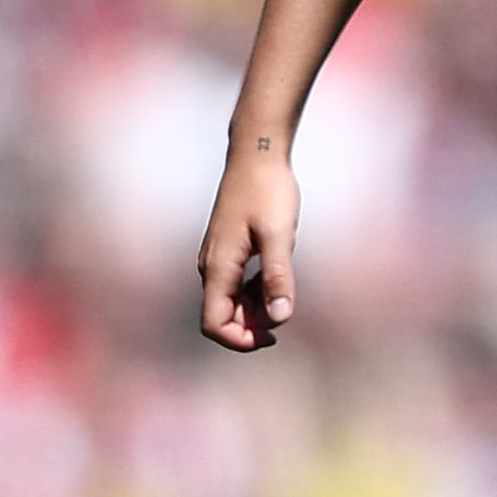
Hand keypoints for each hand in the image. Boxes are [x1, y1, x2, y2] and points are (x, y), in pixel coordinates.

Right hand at [197, 141, 301, 351]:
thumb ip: (278, 276)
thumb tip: (280, 318)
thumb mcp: (279, 235)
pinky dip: (254, 293)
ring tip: (283, 295)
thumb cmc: (268, 192)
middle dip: (251, 327)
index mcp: (219, 267)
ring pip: (229, 302)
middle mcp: (211, 267)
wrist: (256, 157)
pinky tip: (275, 279)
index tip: (272, 336)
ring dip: (254, 310)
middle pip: (221, 317)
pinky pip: (235, 285)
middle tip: (285, 313)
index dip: (240, 340)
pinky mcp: (227, 251)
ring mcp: (218, 259)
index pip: (214, 323)